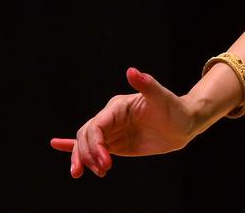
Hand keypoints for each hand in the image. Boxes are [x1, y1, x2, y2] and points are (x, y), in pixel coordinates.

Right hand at [51, 67, 197, 177]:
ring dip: (82, 158)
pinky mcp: (116, 143)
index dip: (96, 144)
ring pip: (86, 144)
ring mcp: (112, 131)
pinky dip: (74, 146)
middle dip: (88, 154)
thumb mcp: (162, 98)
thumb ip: (147, 85)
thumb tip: (131, 71)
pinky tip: (59, 145)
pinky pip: (93, 146)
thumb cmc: (175, 108)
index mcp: (117, 106)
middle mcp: (111, 118)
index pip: (96, 126)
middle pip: (87, 136)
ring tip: (81, 173)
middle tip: (102, 169)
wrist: (184, 123)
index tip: (106, 161)